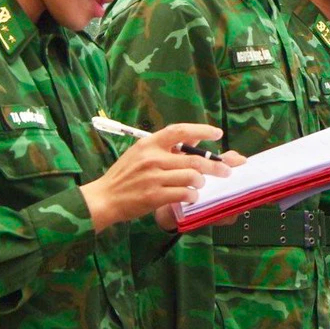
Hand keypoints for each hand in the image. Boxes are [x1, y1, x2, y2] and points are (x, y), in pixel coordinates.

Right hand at [84, 124, 227, 230]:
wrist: (104, 198)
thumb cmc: (124, 176)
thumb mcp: (139, 154)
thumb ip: (164, 148)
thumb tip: (192, 140)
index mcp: (149, 144)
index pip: (180, 130)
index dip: (202, 130)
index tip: (217, 133)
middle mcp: (152, 158)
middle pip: (194, 159)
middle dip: (215, 166)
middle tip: (225, 171)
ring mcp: (153, 177)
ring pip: (192, 177)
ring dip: (200, 183)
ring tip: (198, 185)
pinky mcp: (154, 196)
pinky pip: (184, 194)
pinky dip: (192, 196)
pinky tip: (190, 196)